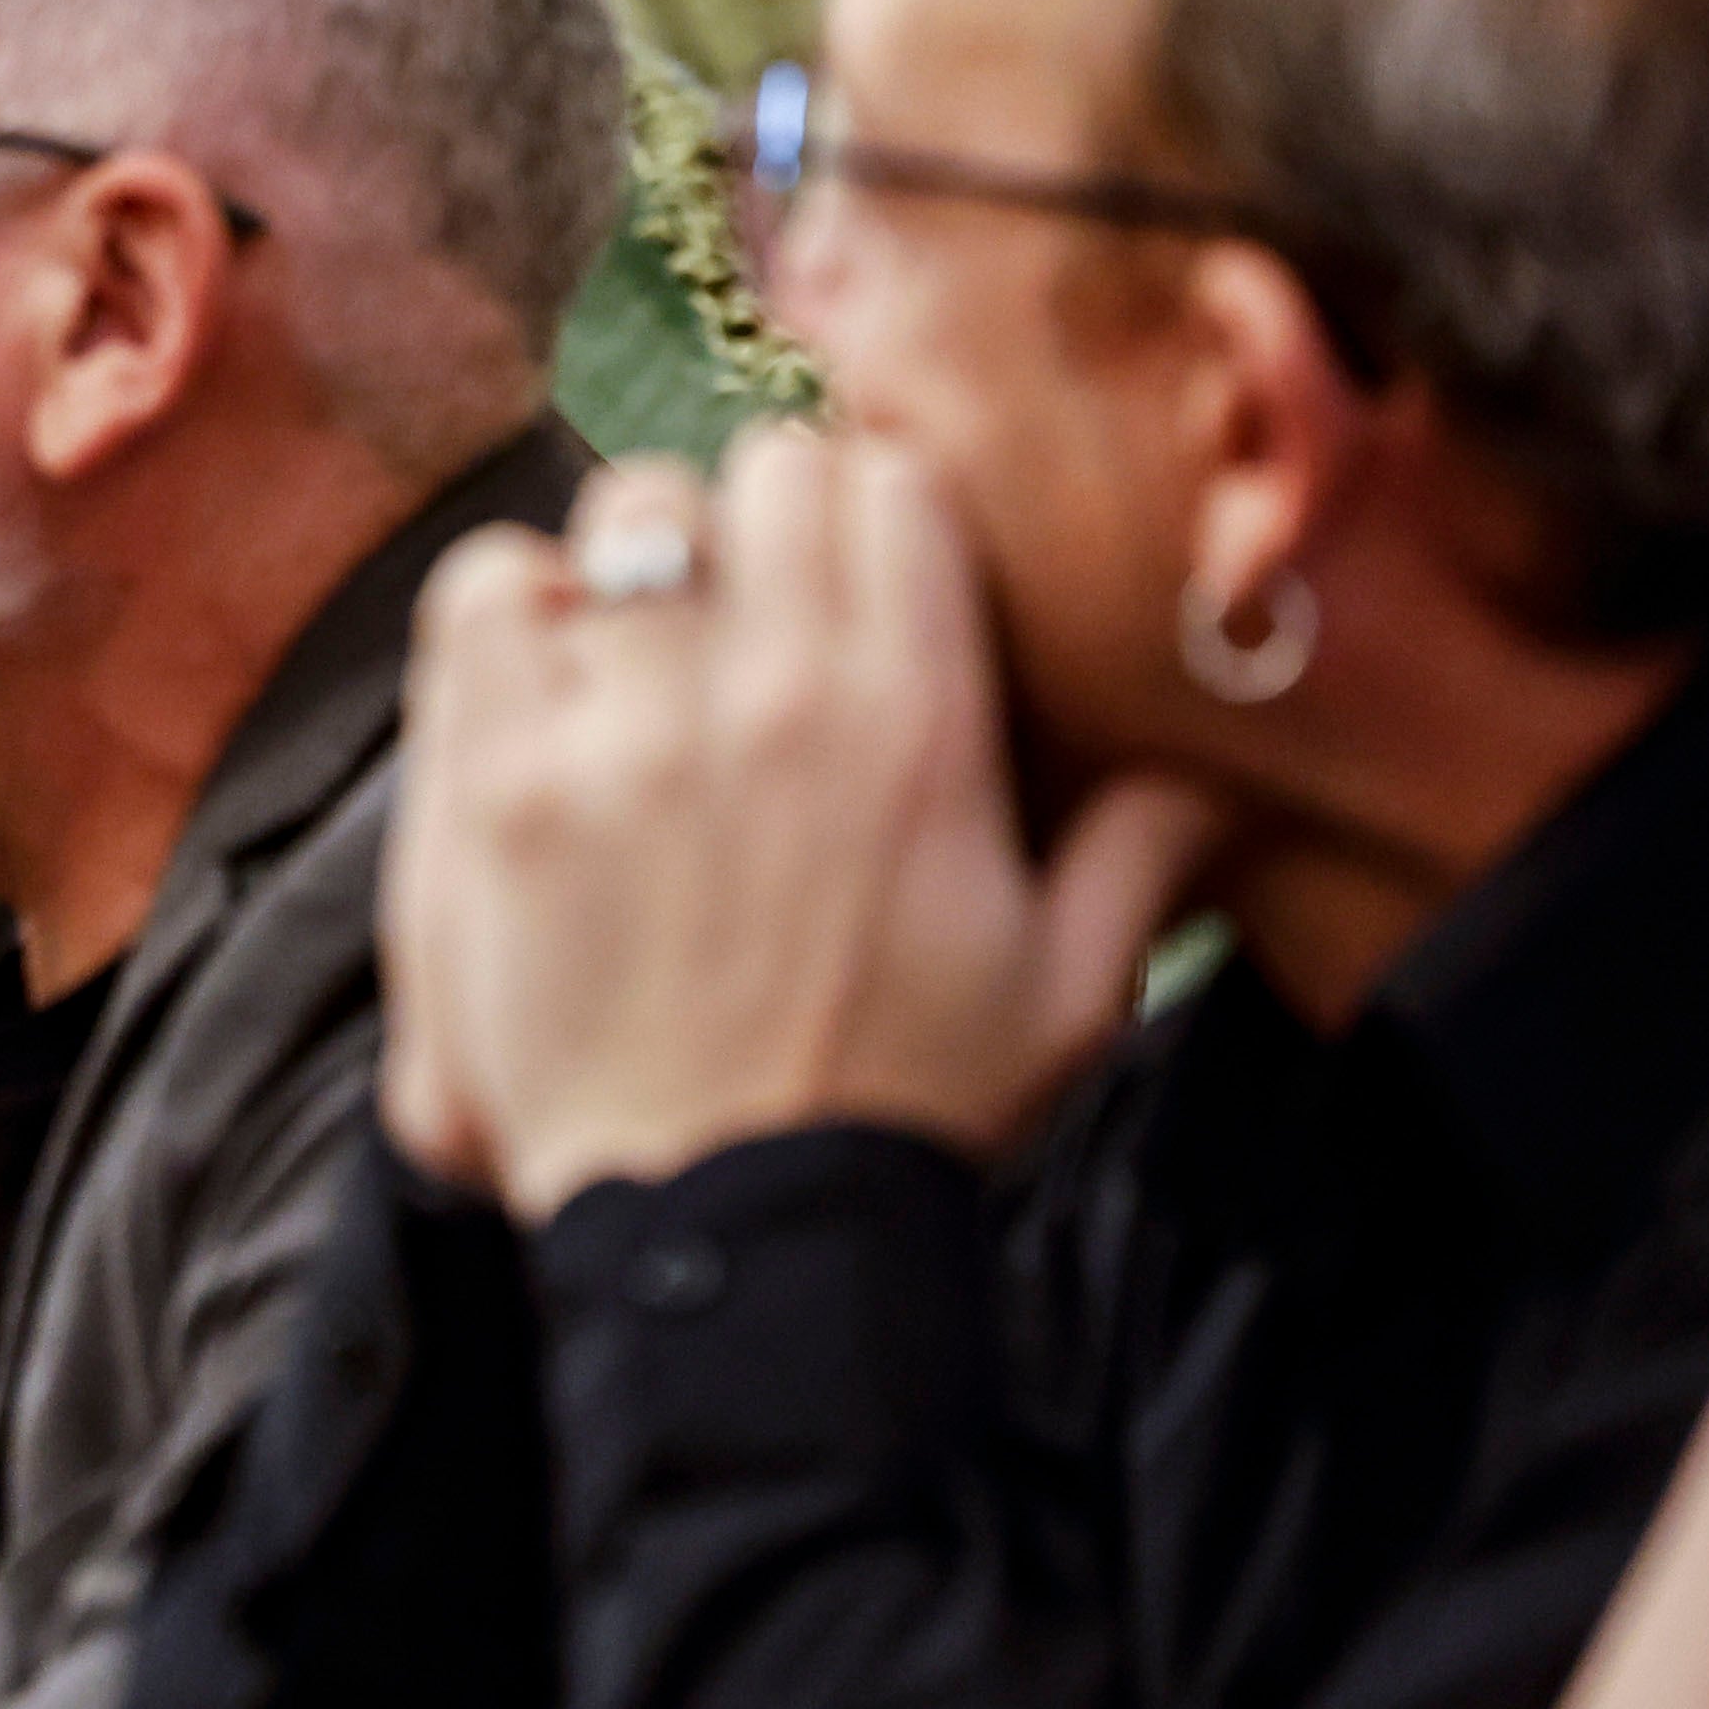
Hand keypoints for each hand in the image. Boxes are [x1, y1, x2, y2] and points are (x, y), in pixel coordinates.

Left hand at [385, 434, 1227, 1222]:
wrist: (731, 1235)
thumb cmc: (903, 1115)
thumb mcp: (1076, 989)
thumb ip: (1145, 846)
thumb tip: (1223, 757)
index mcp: (914, 721)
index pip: (886, 481)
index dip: (870, 513)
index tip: (856, 572)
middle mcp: (765, 697)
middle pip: (754, 473)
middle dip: (762, 530)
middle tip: (754, 622)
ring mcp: (616, 732)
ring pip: (623, 517)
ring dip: (637, 570)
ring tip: (644, 657)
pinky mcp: (493, 785)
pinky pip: (485, 596)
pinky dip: (513, 613)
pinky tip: (545, 683)